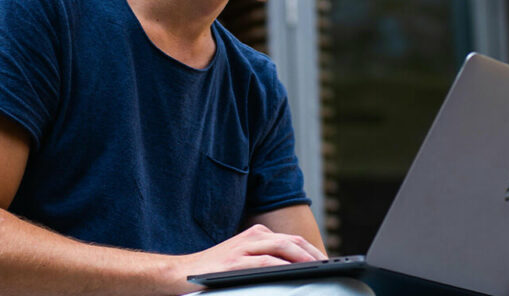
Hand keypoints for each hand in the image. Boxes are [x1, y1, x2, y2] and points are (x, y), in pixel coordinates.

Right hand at [174, 224, 325, 289]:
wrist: (180, 273)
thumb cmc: (214, 270)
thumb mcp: (242, 258)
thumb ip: (264, 259)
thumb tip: (294, 269)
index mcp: (256, 235)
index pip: (291, 240)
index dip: (310, 249)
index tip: (326, 261)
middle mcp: (252, 237)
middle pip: (291, 241)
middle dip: (312, 253)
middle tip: (328, 265)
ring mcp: (243, 248)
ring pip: (281, 247)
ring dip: (302, 258)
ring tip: (317, 268)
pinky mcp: (235, 262)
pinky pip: (265, 262)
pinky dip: (282, 266)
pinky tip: (293, 272)